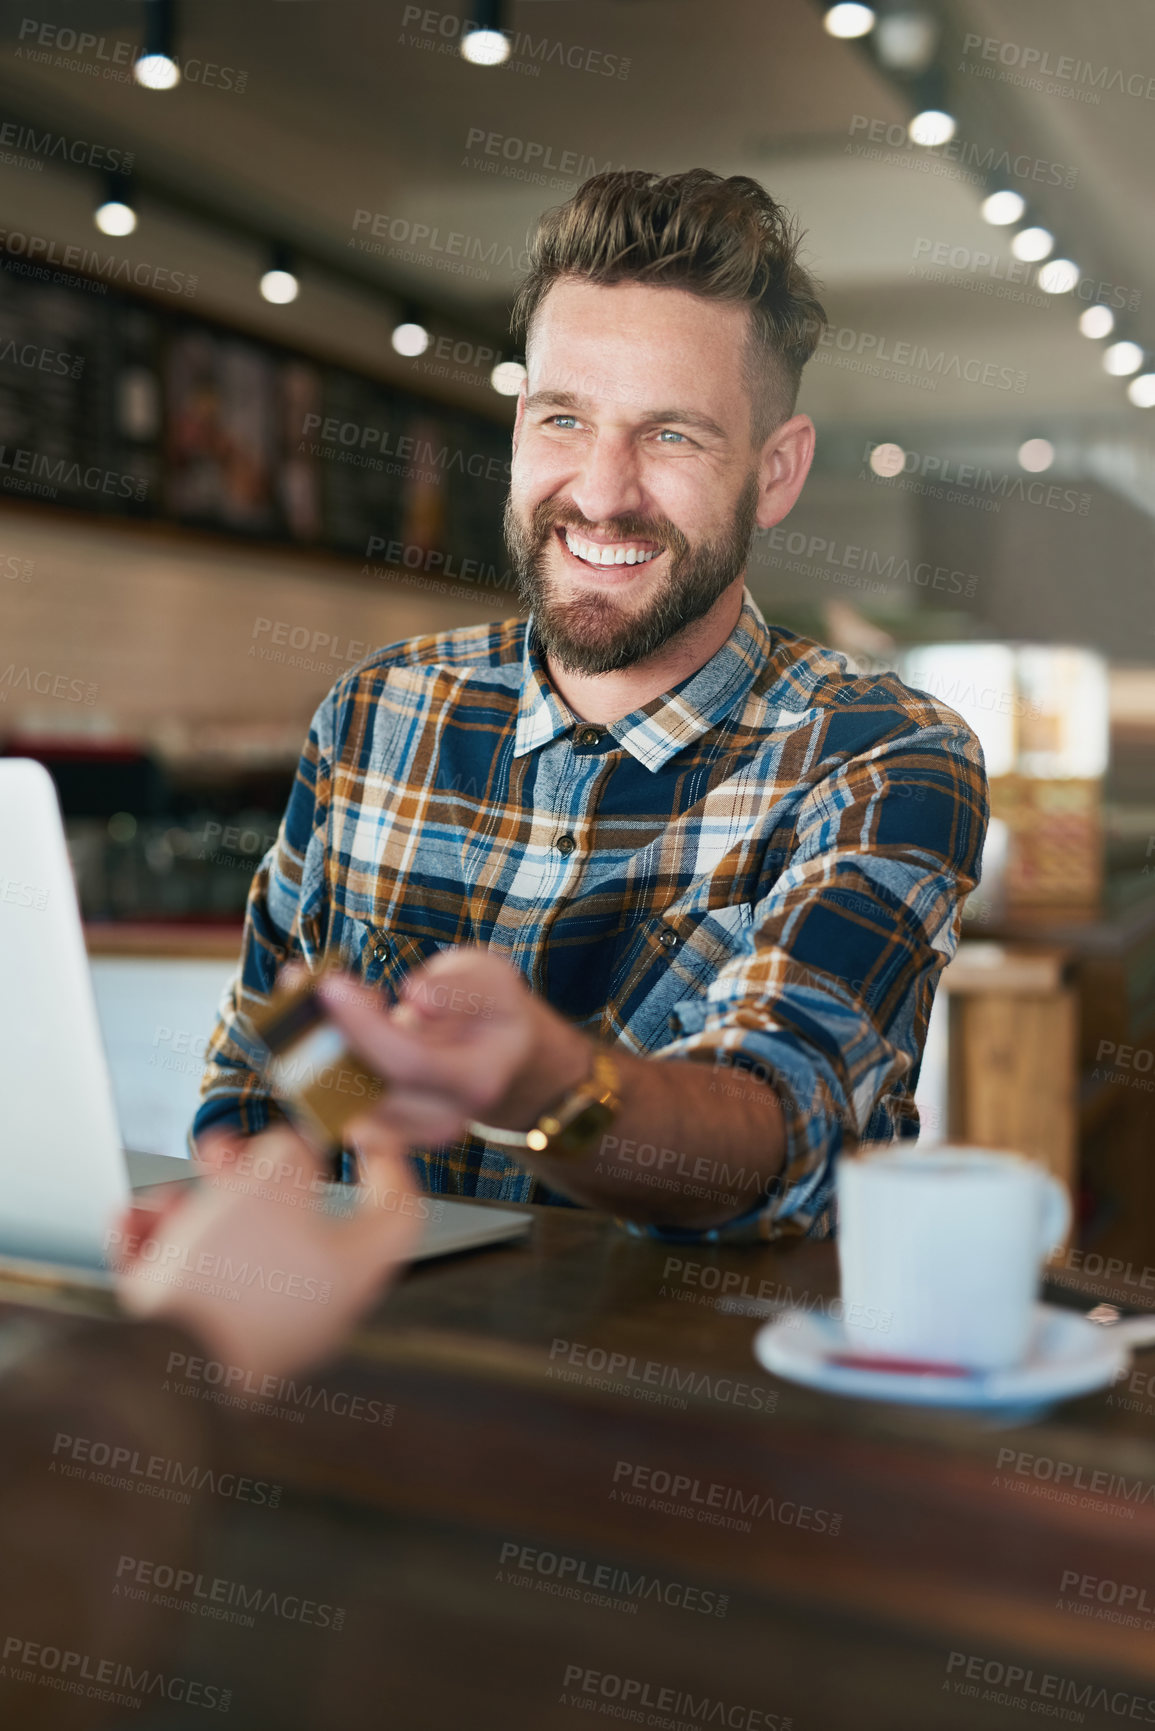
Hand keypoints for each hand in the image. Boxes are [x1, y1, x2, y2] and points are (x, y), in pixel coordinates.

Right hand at [112, 1122, 421, 1378]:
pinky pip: (193, 1282)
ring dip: (195, 1209)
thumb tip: (290, 1153)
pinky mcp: (211, 1346)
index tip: (357, 1129)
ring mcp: (262, 1329)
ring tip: (165, 1202)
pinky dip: (165, 1250)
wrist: (161, 1367)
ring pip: (235, 1246)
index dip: (386, 1159)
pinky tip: (138, 1230)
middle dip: (249, 1175)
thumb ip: (291, 1153)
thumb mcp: (268, 1183)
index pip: (399, 1209)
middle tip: (223, 1152)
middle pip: (296, 1221)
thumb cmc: (227, 1277)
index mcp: (352, 1269)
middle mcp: (316, 1304)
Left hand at [315, 947, 591, 1146]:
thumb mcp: (489, 980)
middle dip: (327, 1037)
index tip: (330, 985)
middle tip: (301, 989)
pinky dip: (314, 1067)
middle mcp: (446, 1118)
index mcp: (478, 1080)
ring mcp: (414, 1130)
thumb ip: (458, 989)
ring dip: (313, 1051)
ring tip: (310, 999)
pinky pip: (339, 1105)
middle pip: (370, 1087)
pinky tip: (314, 1025)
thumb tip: (418, 999)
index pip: (410, 1062)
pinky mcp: (388, 1130)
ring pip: (346, 1099)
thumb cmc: (491, 1010)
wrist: (501, 1054)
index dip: (365, 1026)